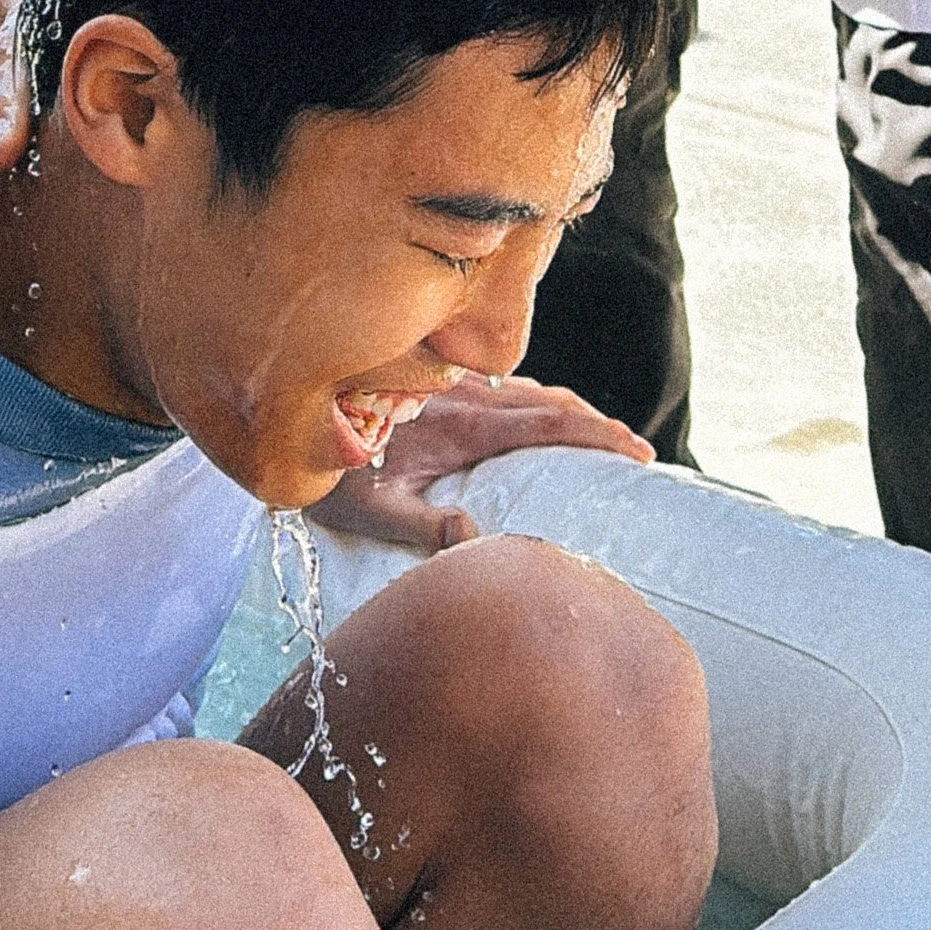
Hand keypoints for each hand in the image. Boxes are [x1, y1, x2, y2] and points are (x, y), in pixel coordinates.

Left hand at [309, 373, 651, 553]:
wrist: (291, 420)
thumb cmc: (331, 476)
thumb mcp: (374, 511)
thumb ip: (423, 526)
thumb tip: (476, 539)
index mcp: (465, 426)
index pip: (548, 422)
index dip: (598, 434)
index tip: (638, 451)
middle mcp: (467, 400)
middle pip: (550, 402)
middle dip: (597, 424)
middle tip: (637, 450)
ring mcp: (455, 392)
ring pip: (528, 391)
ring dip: (569, 410)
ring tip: (599, 435)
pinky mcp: (441, 392)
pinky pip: (504, 390)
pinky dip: (537, 401)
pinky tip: (536, 416)